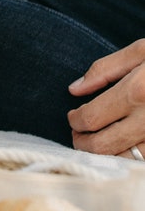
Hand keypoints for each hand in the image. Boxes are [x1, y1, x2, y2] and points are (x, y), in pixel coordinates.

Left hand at [67, 39, 144, 158]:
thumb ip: (105, 70)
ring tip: (97, 144)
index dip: (75, 121)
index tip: (73, 117)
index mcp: (136, 91)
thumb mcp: (141, 50)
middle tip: (78, 135)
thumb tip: (75, 89)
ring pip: (124, 160)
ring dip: (105, 155)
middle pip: (103, 146)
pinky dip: (130, 159)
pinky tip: (124, 148)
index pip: (91, 118)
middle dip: (82, 143)